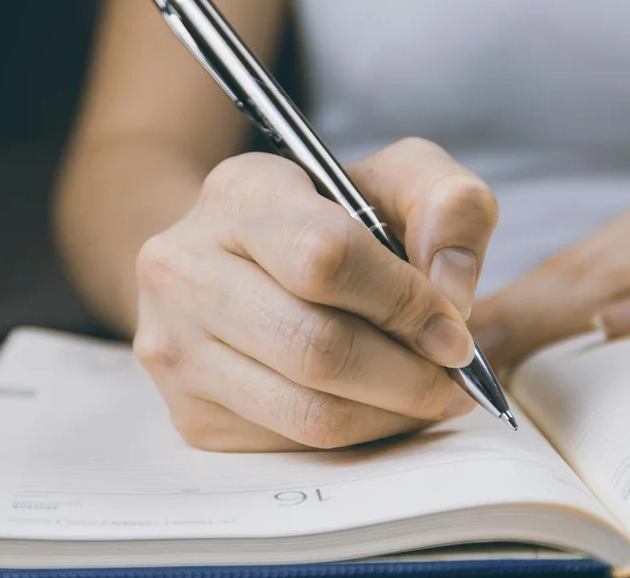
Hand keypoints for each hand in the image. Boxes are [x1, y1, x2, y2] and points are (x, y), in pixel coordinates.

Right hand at [133, 138, 498, 450]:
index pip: (324, 257)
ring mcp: (176, 348)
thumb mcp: (397, 183)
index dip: (404, 302)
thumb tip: (452, 292)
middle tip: (452, 377)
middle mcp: (184, 268)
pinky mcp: (190, 414)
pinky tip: (376, 405)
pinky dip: (357, 436)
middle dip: (408, 374)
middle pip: (317, 347)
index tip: (453, 330)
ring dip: (391, 414)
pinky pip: (294, 446)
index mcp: (239, 193)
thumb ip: (450, 207)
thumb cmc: (331, 222)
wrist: (240, 264)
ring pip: (309, 412)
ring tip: (426, 394)